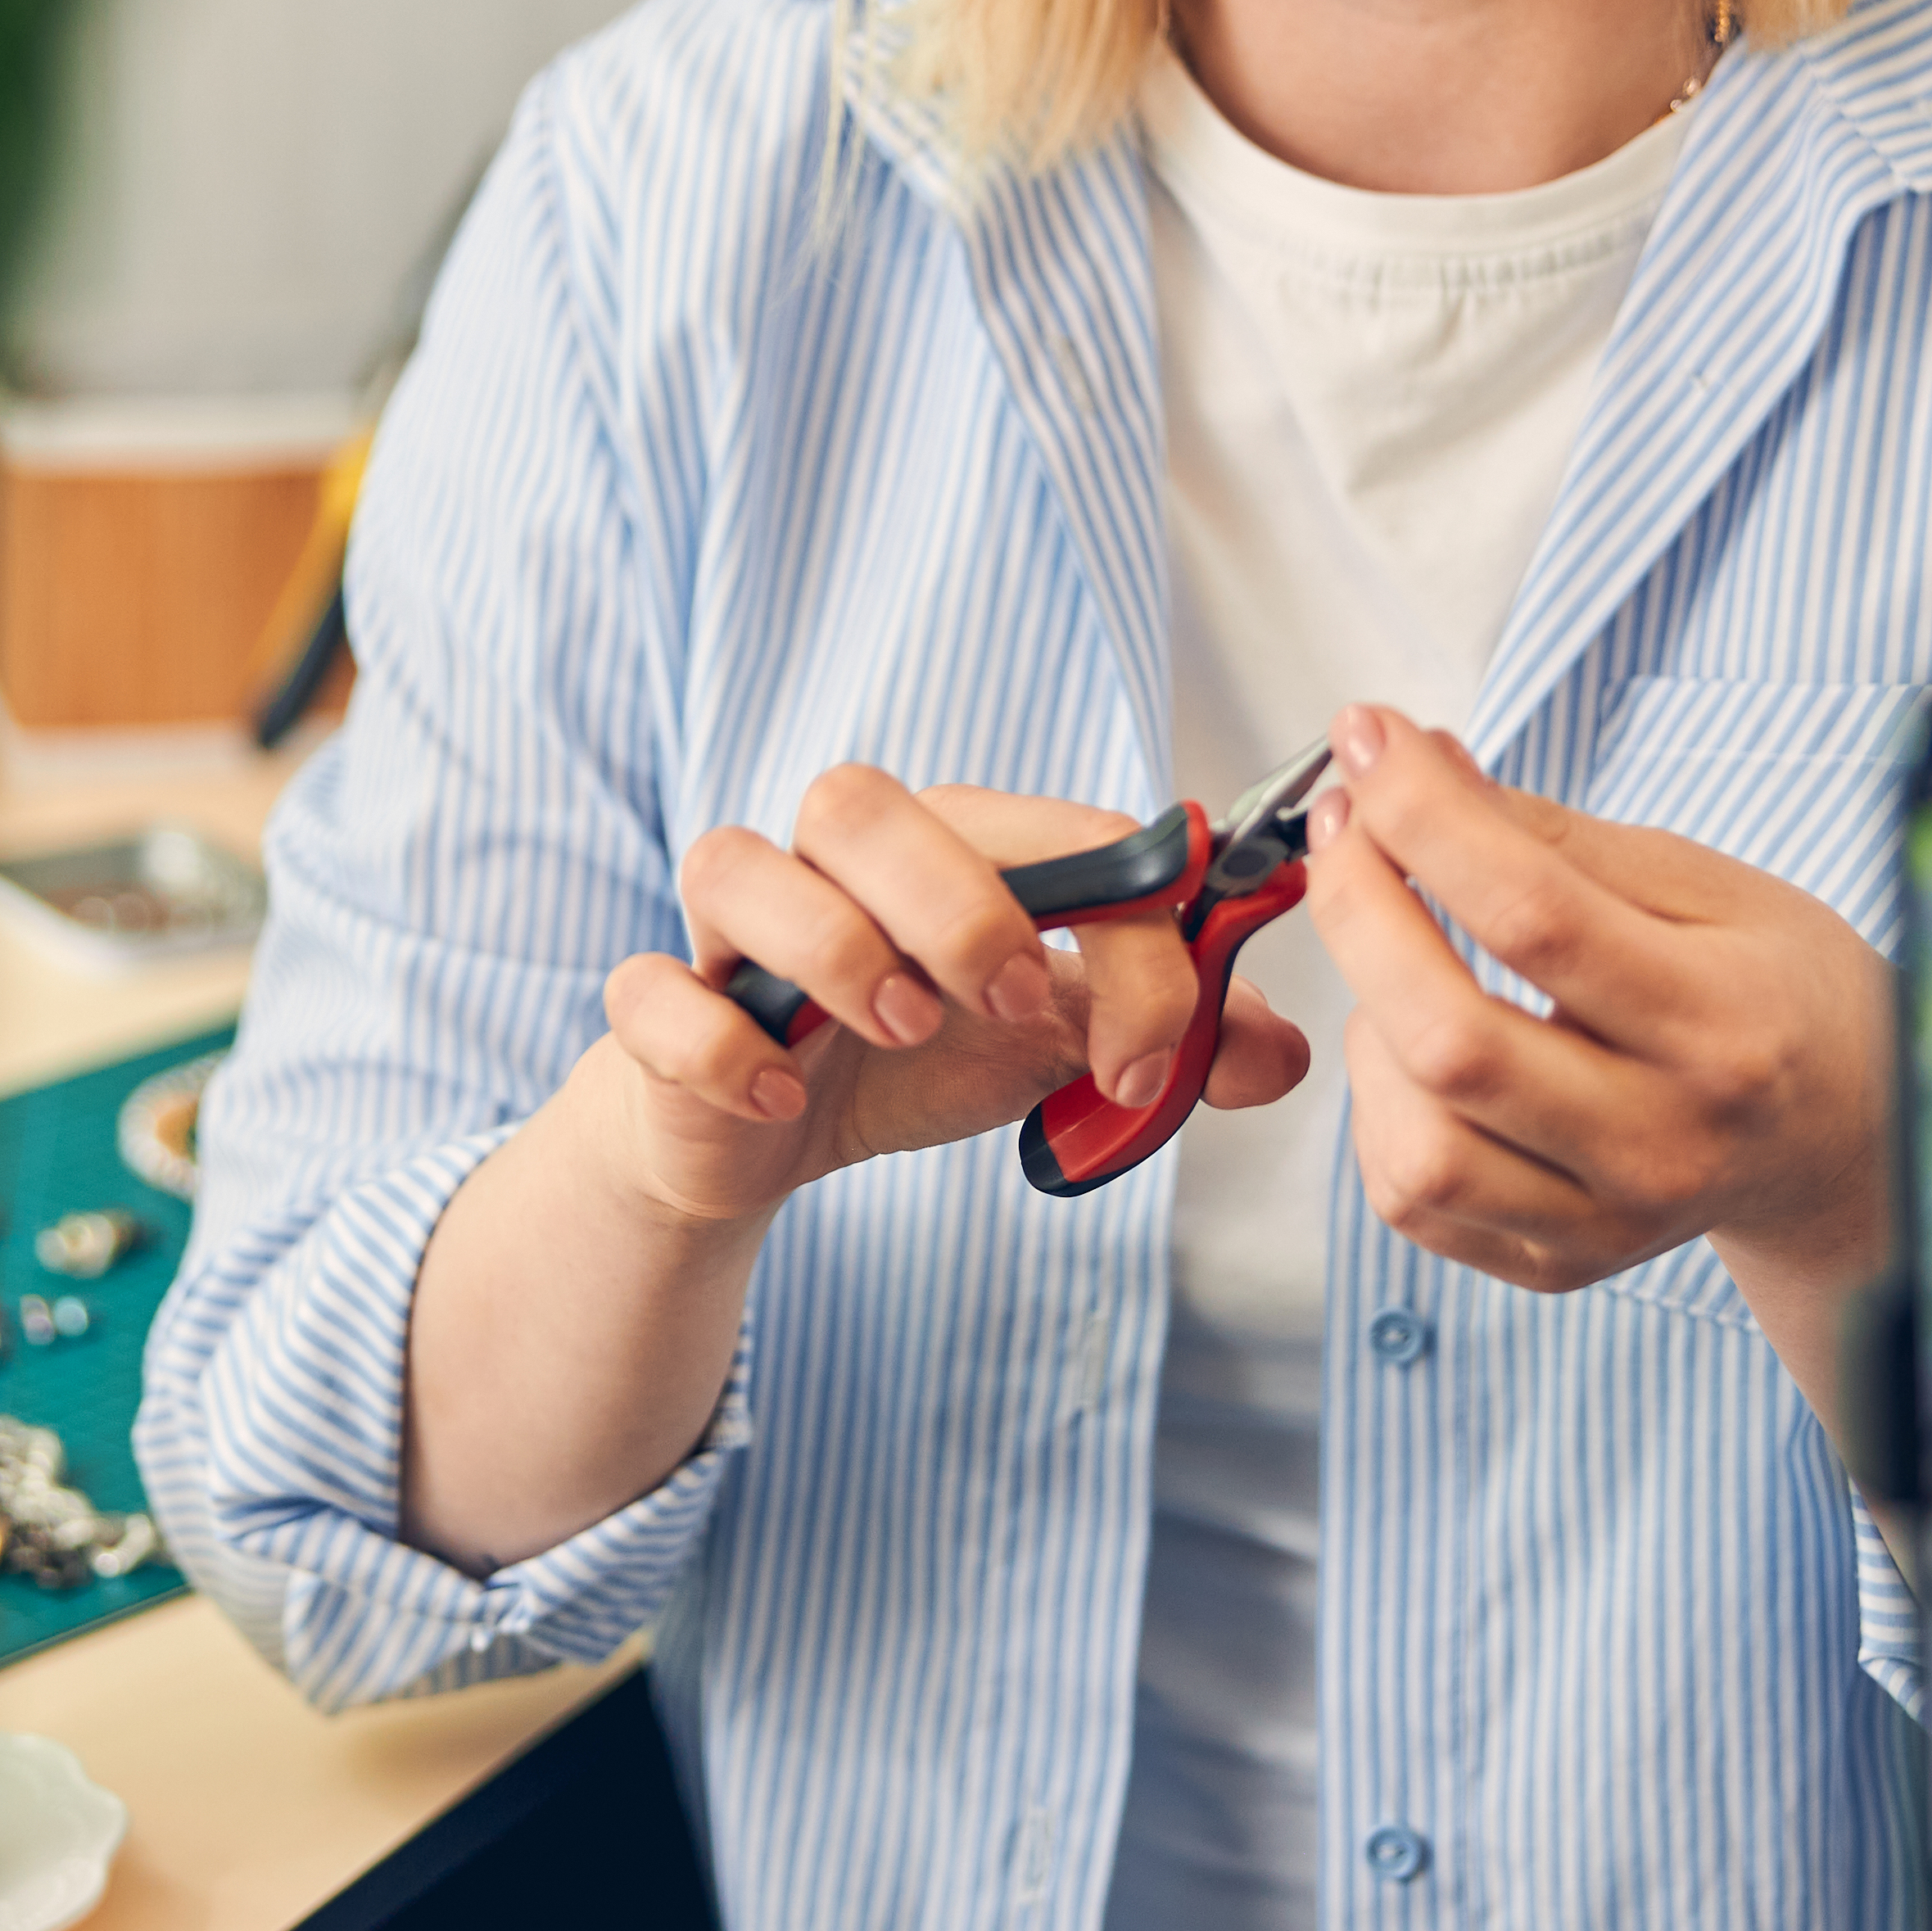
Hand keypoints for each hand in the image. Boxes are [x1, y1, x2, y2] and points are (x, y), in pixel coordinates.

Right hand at [585, 763, 1311, 1231]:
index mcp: (947, 849)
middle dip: (952, 899)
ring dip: (828, 942)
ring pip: (734, 862)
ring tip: (899, 1028)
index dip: (1118, 930)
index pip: (1045, 836)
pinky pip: (649, 992)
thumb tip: (1283, 1053)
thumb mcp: (1054, 1049)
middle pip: (857, 799)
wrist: (758, 1131)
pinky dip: (713, 1041)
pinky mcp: (657, 1015)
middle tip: (1013, 1003)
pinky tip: (780, 1101)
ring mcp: (730, 935)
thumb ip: (1169, 1044)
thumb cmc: (910, 1053)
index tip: (1151, 1056)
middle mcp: (828, 864)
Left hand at [1296, 705, 1895, 1438]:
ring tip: (1399, 959)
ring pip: (1418, 1150)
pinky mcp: (1558, 1265)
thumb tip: (1417, 765)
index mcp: (1720, 1025)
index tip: (1368, 739)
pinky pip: (1412, 1202)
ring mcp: (1607, 1221)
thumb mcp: (1704, 884)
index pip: (1536, 915)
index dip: (1425, 815)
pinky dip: (1380, 1109)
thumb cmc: (1775, 993)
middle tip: (1344, 830)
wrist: (1846, 1138)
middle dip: (1361, 911)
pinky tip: (1412, 1046)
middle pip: (1454, 1042)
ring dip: (1369, 1026)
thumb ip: (1553, 834)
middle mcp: (1663, 1142)